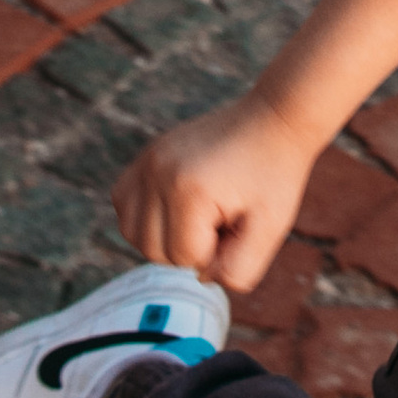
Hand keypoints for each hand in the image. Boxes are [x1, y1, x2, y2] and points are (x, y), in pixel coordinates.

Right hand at [112, 92, 319, 294]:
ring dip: (165, 236)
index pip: (186, 259)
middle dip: (190, 247)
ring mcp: (147, 161)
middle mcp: (158, 173)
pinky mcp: (145, 156)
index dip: (218, 252)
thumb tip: (201, 276)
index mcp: (189, 190)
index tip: (239, 223)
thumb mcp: (270, 230)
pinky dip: (144, 217)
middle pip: (154, 250)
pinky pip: (124, 204)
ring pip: (132, 232)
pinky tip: (177, 207)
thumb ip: (239, 270)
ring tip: (201, 215)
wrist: (271, 121)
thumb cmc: (274, 175)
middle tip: (223, 219)